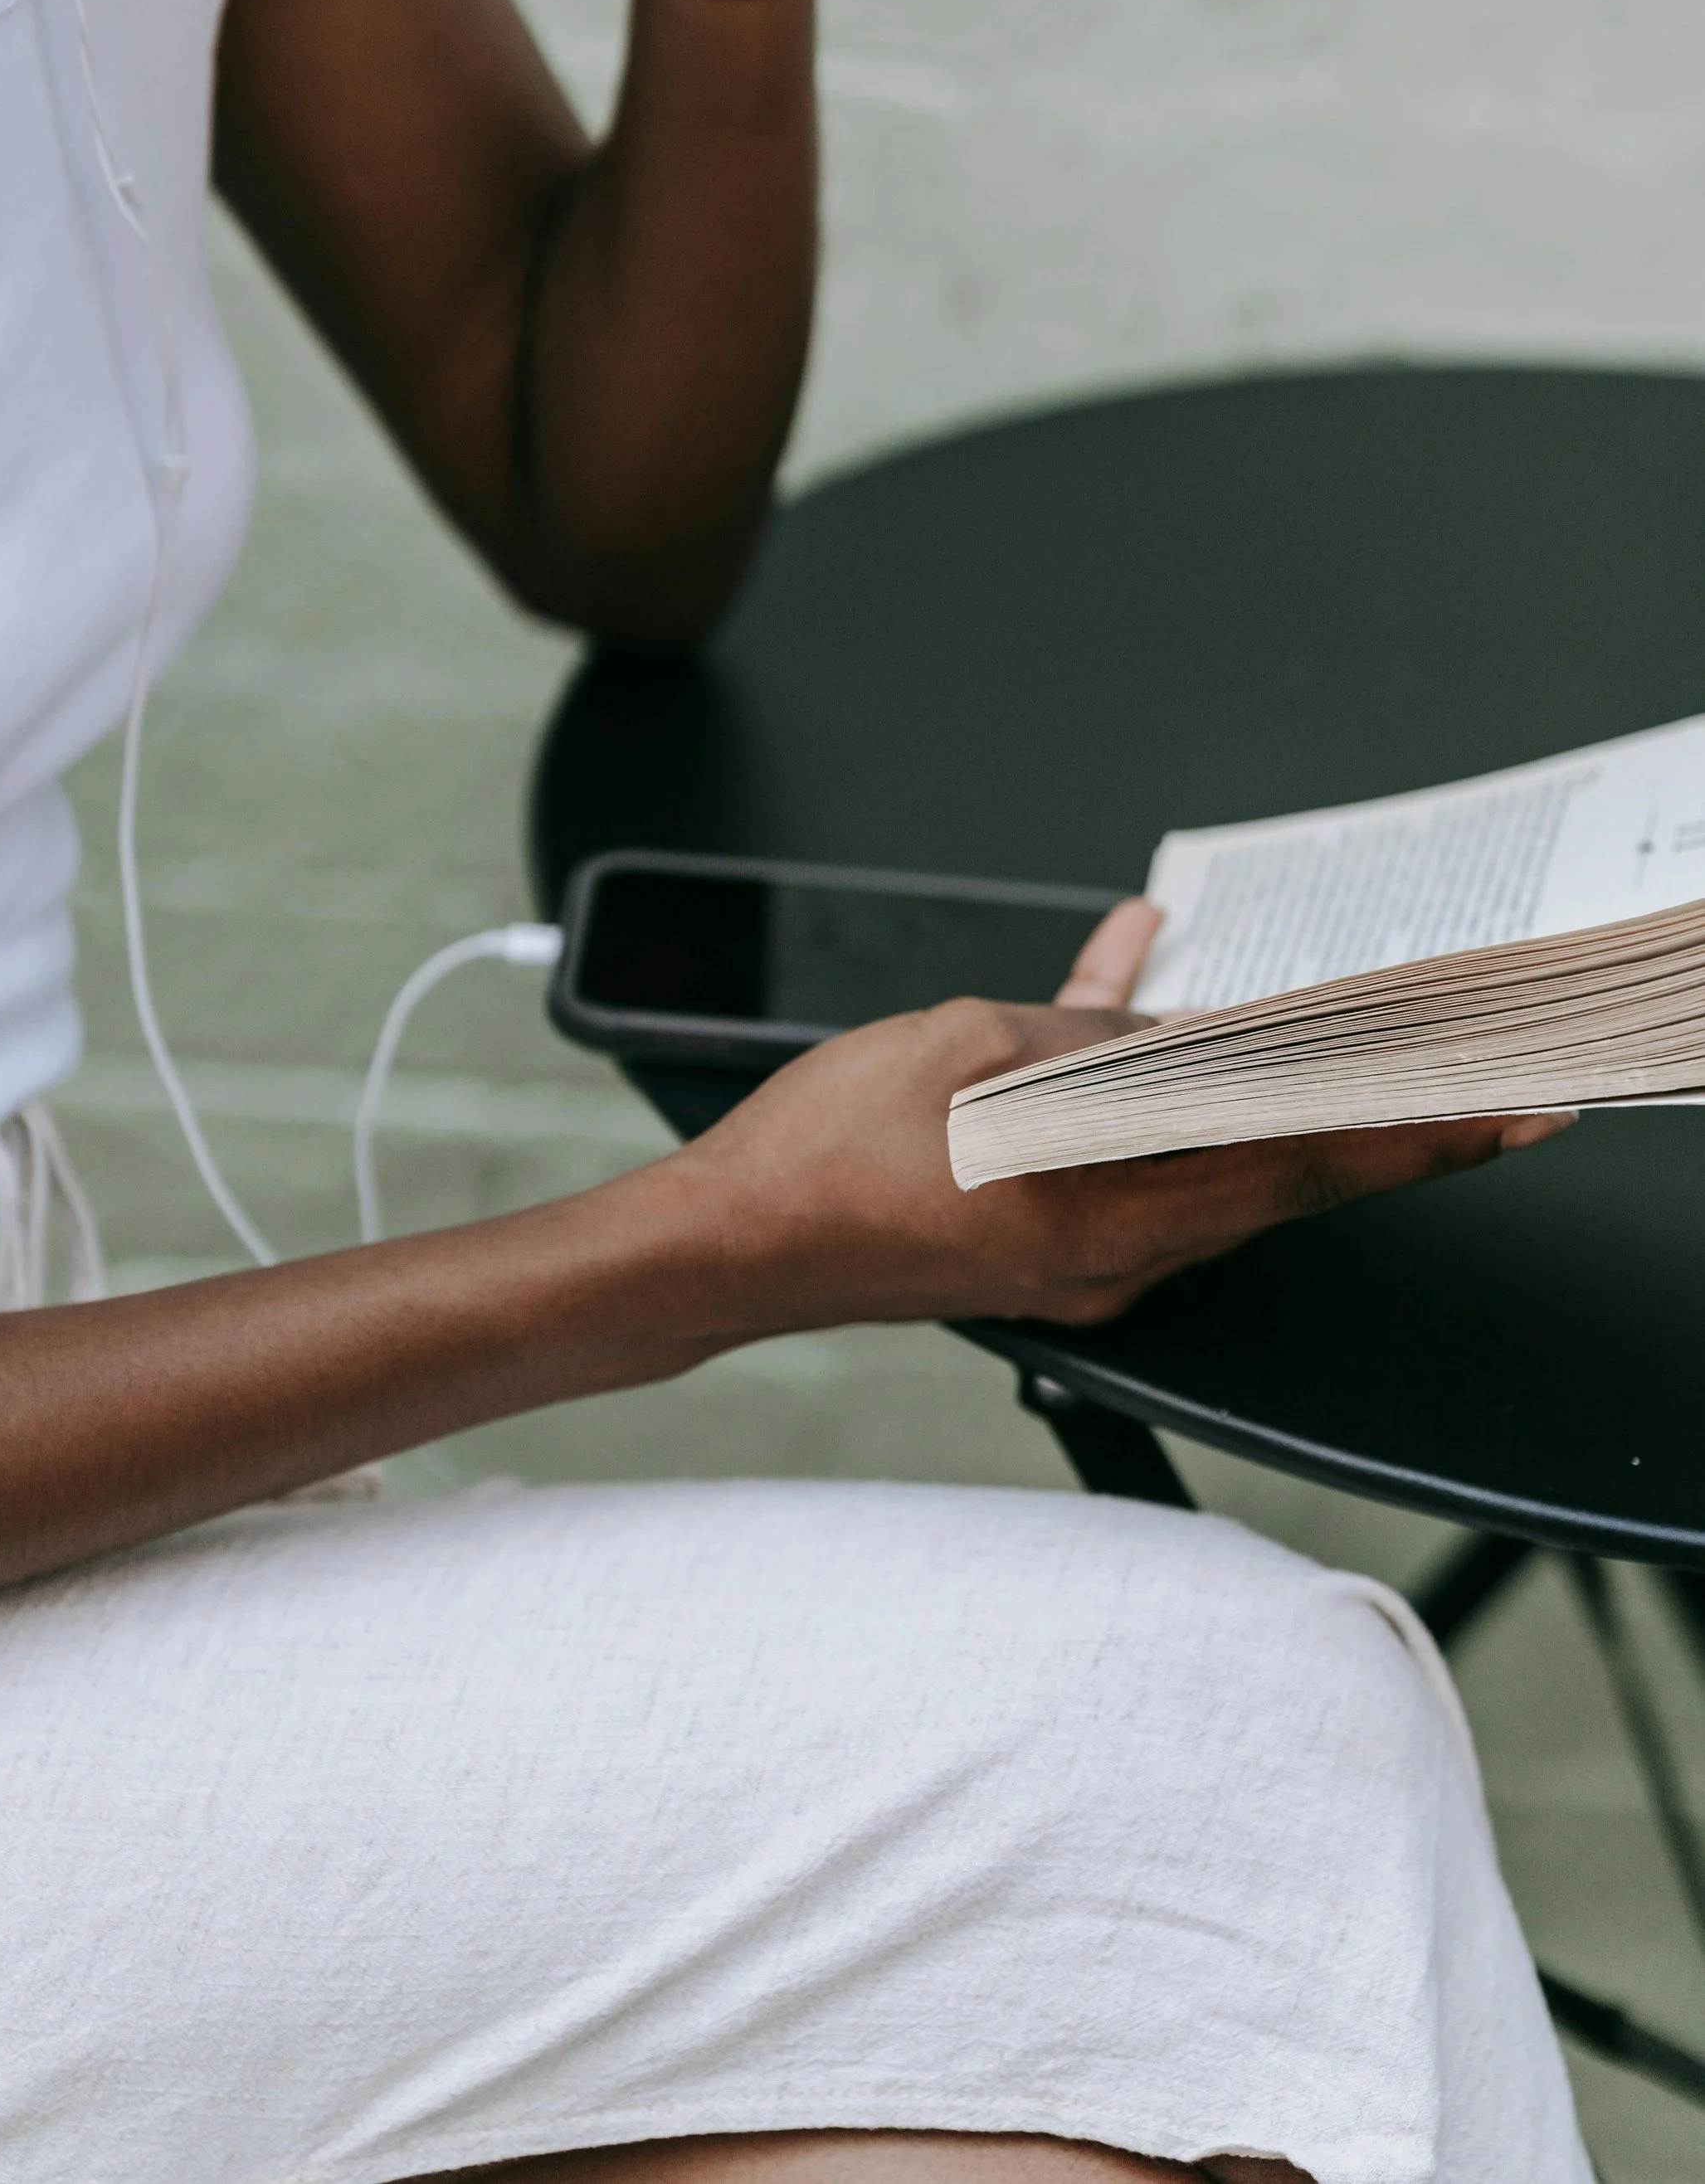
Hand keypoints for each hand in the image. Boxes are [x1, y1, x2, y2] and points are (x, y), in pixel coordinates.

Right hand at [680, 896, 1574, 1333]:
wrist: (729, 1244)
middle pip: (1277, 1169)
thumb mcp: (974, 1052)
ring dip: (1257, 1078)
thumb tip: (1168, 1027)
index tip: (1507, 1111)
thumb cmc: (828, 1158)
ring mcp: (1079, 1250)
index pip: (1309, 1169)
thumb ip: (1090, 1037)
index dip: (1419, 1136)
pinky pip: (1120, 1144)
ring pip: (1207, 1151)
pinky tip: (1127, 983)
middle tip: (1451, 1059)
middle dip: (1366, 1105)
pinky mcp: (1037, 1232)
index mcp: (1115, 1217)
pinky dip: (1140, 1075)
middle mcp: (1118, 1254)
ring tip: (1315, 1013)